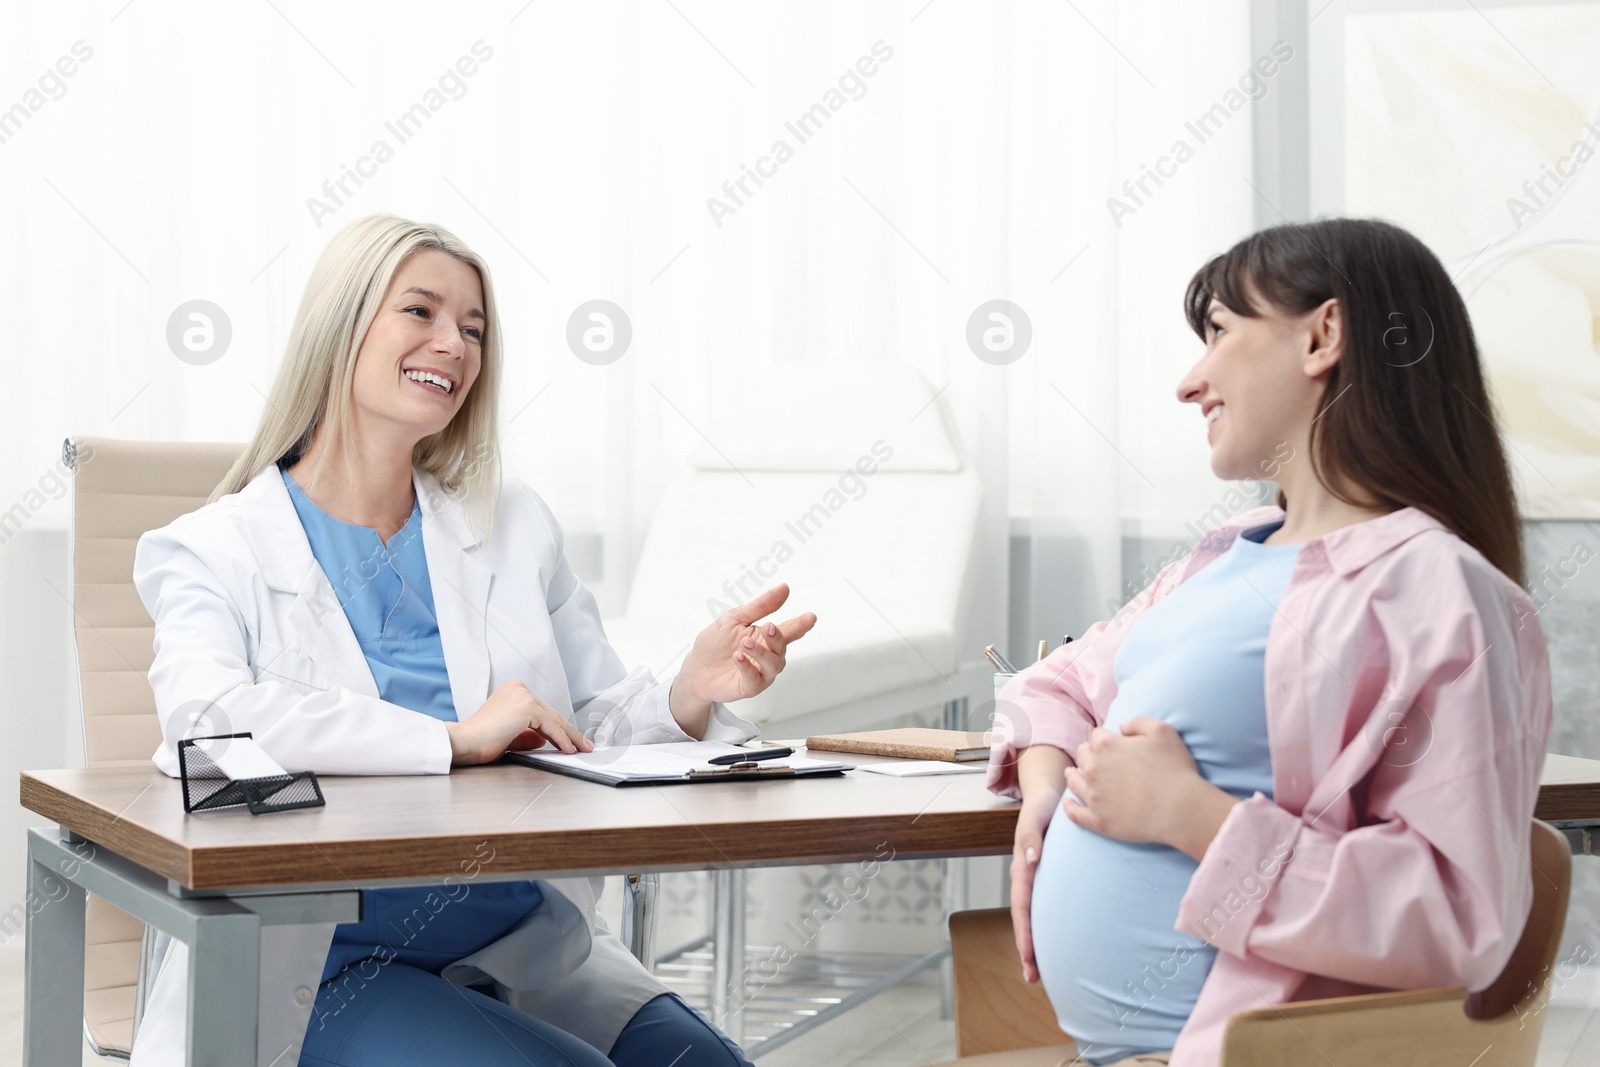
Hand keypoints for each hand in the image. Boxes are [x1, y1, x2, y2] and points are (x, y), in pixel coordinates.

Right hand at [447, 681, 593, 765]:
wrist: (465, 741)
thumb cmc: (480, 740)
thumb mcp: (510, 736)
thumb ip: (528, 735)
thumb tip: (544, 739)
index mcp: (513, 691)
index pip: (543, 711)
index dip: (560, 727)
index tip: (572, 739)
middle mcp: (519, 689)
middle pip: (551, 713)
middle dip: (570, 731)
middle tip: (584, 744)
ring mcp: (523, 696)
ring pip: (554, 719)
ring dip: (570, 736)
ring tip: (581, 749)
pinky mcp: (527, 707)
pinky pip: (550, 726)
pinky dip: (561, 739)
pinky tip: (568, 749)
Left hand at [676, 583, 817, 706]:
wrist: (696, 667)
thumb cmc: (717, 643)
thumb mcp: (735, 618)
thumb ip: (761, 606)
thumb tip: (784, 588)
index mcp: (767, 637)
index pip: (789, 630)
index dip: (801, 624)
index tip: (811, 617)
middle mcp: (768, 656)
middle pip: (782, 647)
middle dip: (777, 637)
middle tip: (768, 627)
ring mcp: (761, 673)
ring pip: (772, 665)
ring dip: (761, 652)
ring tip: (745, 643)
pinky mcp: (749, 687)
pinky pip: (755, 679)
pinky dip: (747, 667)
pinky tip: (738, 657)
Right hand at [1010, 793, 1056, 983]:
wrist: (1048, 792)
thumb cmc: (1042, 804)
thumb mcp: (1035, 816)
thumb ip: (1031, 835)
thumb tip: (1031, 859)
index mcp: (1021, 865)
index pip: (1021, 906)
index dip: (1024, 932)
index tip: (1029, 956)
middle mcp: (1025, 875)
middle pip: (1023, 918)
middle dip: (1027, 949)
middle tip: (1033, 978)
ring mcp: (1034, 878)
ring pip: (1030, 915)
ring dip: (1033, 942)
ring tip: (1039, 971)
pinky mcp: (1044, 877)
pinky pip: (1042, 906)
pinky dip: (1045, 927)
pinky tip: (1055, 941)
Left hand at [1062, 717, 1235, 857]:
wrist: (1180, 809)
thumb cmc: (1175, 769)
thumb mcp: (1163, 731)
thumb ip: (1138, 722)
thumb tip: (1120, 727)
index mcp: (1106, 745)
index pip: (1097, 736)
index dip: (1104, 738)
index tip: (1109, 743)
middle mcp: (1093, 769)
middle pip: (1082, 756)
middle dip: (1087, 754)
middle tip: (1090, 758)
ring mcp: (1093, 796)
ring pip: (1073, 782)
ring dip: (1072, 775)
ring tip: (1071, 774)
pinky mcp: (1098, 820)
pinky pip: (1074, 813)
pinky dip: (1068, 807)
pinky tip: (1067, 803)